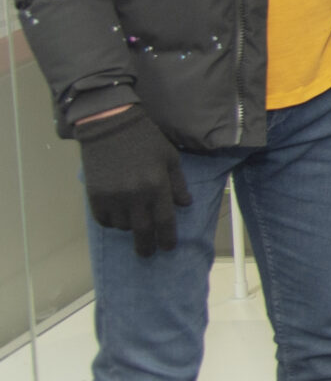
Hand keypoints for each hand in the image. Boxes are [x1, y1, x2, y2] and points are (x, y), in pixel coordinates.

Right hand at [77, 106, 191, 256]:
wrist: (110, 126)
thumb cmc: (146, 140)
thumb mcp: (170, 158)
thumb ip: (178, 184)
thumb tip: (185, 205)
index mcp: (157, 186)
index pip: (165, 221)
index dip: (167, 238)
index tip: (168, 248)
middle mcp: (135, 196)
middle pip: (142, 231)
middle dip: (147, 246)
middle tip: (148, 254)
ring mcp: (113, 197)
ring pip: (123, 226)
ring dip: (130, 228)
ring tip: (134, 222)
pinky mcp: (95, 196)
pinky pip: (104, 220)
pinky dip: (112, 222)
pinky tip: (117, 216)